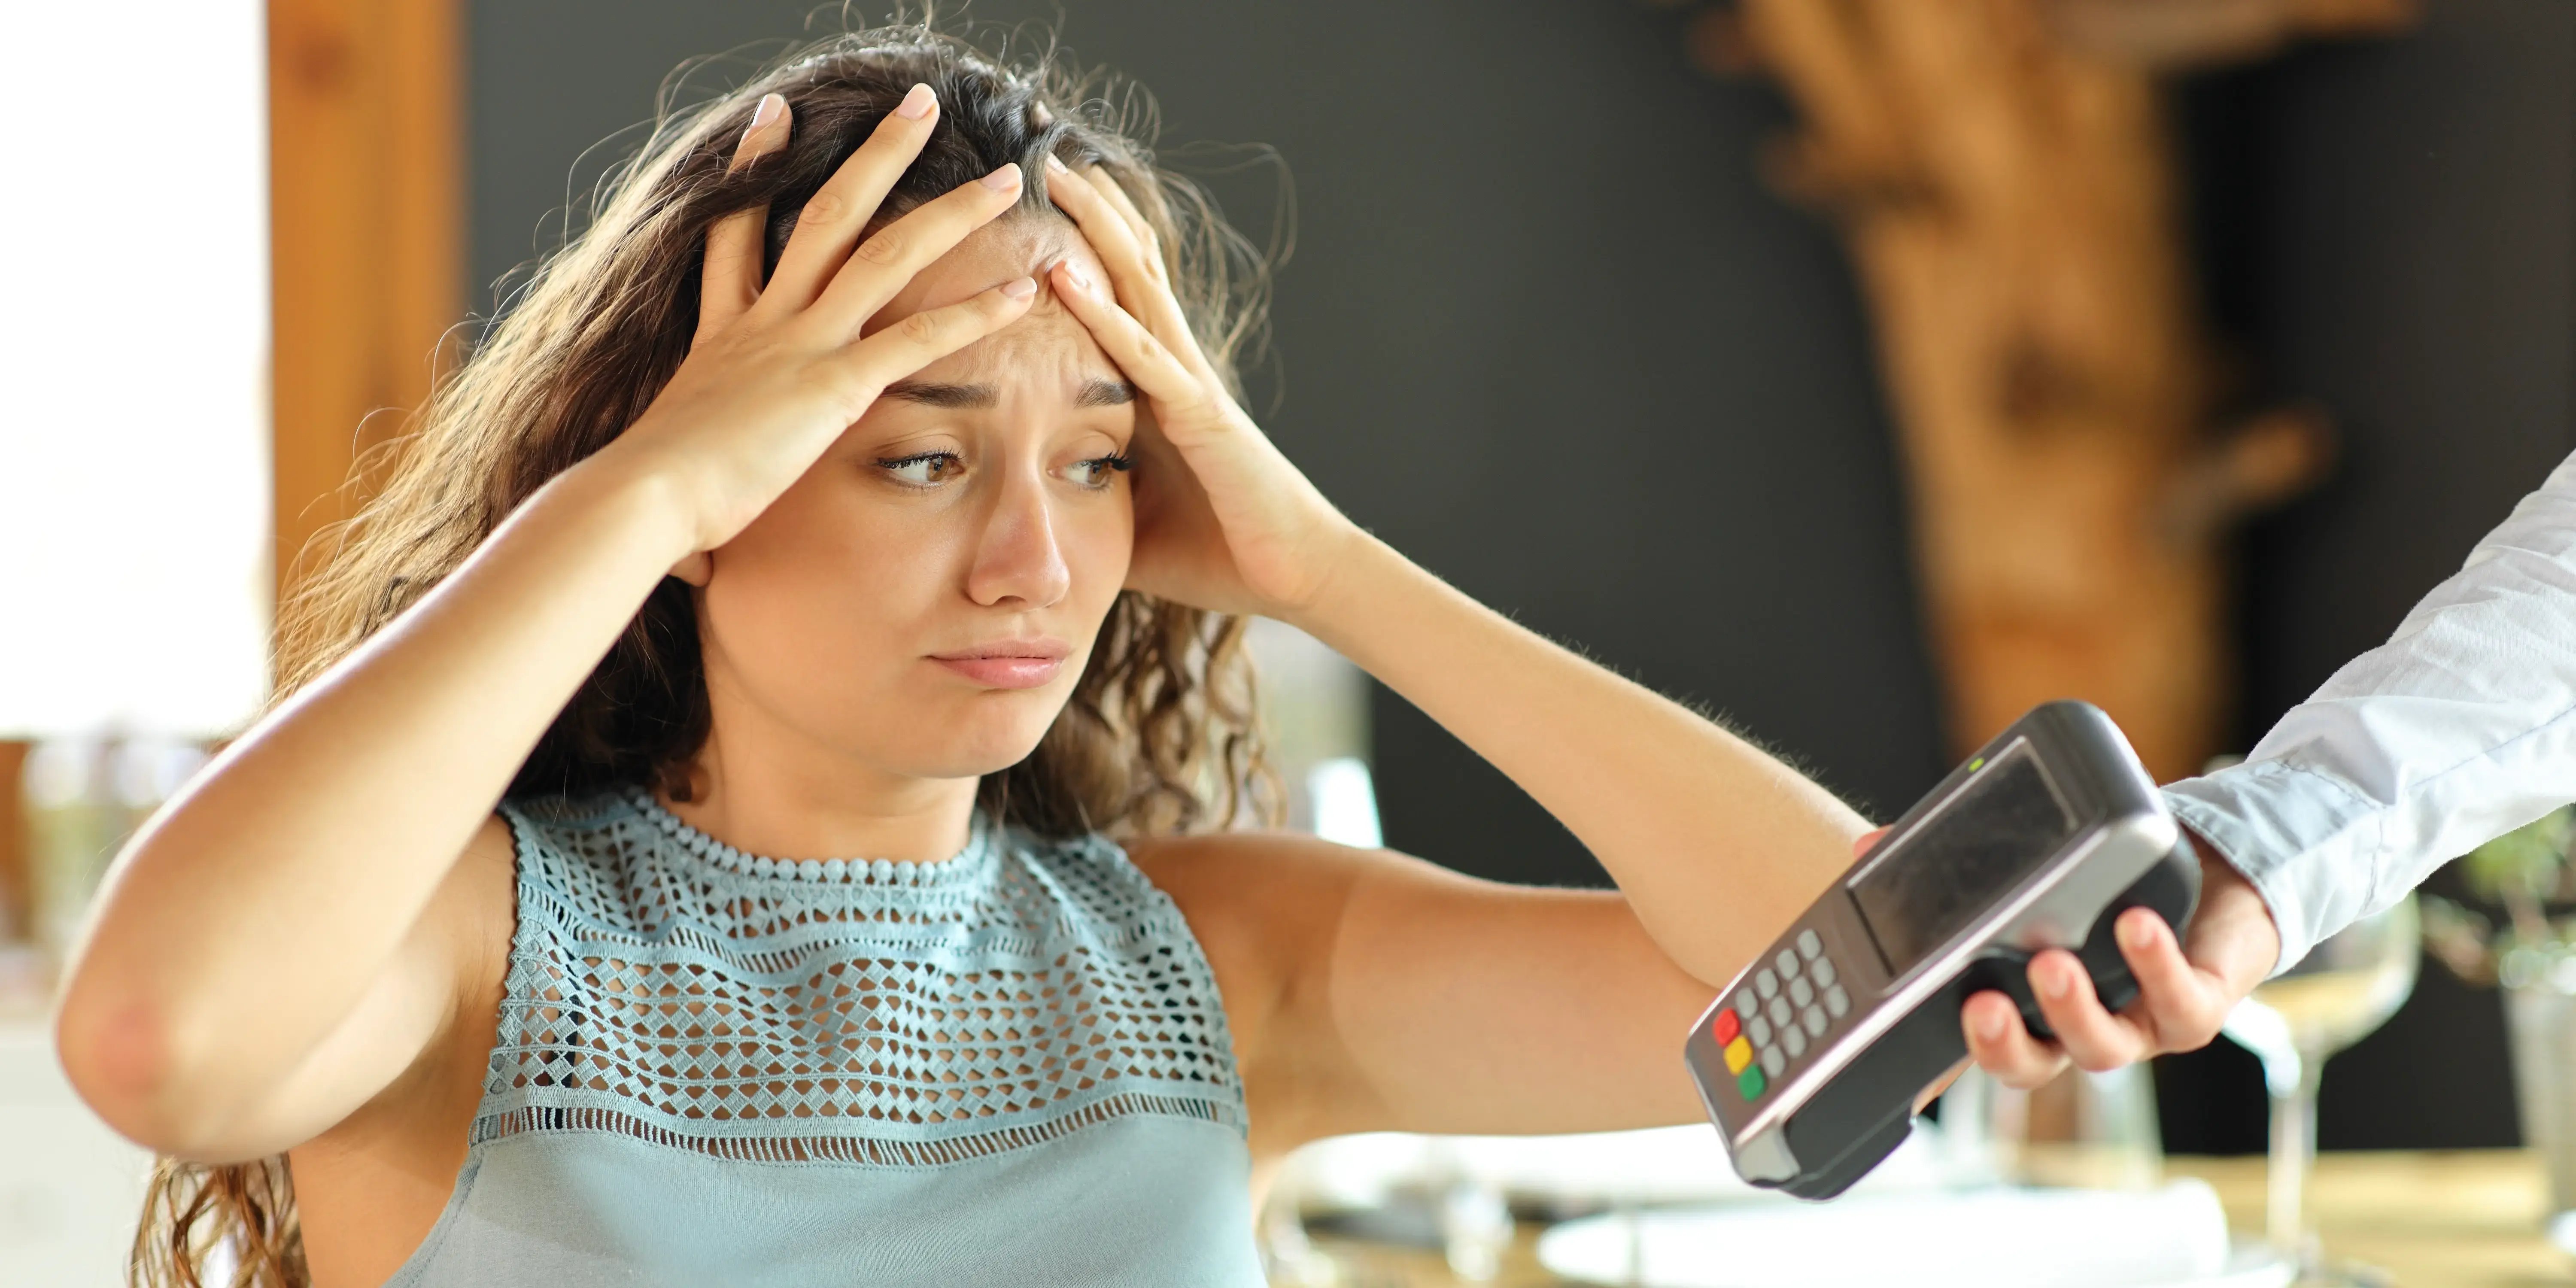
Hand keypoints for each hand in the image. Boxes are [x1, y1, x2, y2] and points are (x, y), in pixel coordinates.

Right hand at [597, 86, 1039, 569]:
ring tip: (1007, 177)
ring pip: (886, 254)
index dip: (752, 172)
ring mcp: (799, 345)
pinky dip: (974, 313)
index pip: (736, 235)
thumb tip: (684, 555)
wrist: (639, 502)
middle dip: (876, 155)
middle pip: (825, 213)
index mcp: (720, 336)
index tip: (775, 119)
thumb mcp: (671, 469)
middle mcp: (762, 324)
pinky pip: (918, 338)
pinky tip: (1022, 292)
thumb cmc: (650, 504)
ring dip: (952, 213)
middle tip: (916, 105)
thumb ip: (689, 477)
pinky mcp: (833, 385)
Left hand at [1039, 157, 1358, 617]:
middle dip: (1087, 205)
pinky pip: (1145, 360)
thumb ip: (1083, 490)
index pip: (1113, 293)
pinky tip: (1065, 279)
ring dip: (1095, 229)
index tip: (1034, 192)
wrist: (1295, 576)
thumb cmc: (1219, 550)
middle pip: (1128, 265)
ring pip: (1138, 289)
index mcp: (1155, 386)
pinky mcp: (1202, 418)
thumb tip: (1022, 492)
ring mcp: (1190, 386)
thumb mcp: (1128, 517)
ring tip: (1055, 174)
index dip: (1079, 238)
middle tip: (1040, 143)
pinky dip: (1104, 319)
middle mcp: (1173, 369)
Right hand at [1868, 823, 2278, 1110]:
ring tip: (2051, 963)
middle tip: (1981, 1006)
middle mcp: (2083, 1026)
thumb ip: (1963, 868)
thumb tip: (1872, 844)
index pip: (1984, 1038)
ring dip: (2070, 1009)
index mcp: (2035, 1006)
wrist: (2228, 881)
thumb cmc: (2126, 890)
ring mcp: (2140, 1023)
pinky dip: (2153, 967)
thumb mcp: (2042, 875)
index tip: (1913, 1010)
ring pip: (2101, 1047)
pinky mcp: (2197, 1005)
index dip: (1954, 1038)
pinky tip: (2134, 925)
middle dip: (2001, 1044)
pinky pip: (2177, 1003)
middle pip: (2032, 1064)